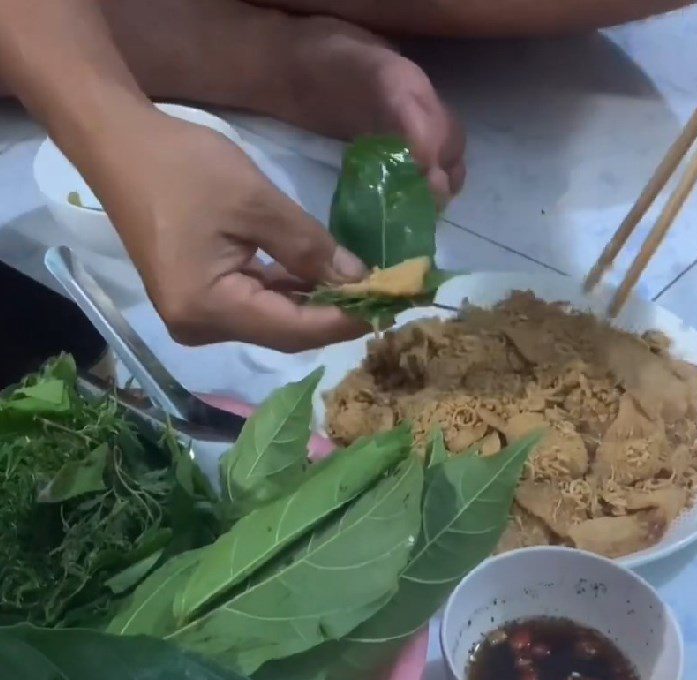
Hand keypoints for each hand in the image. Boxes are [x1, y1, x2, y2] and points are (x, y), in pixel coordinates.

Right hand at [88, 109, 368, 350]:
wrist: (120, 146)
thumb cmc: (184, 168)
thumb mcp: (256, 203)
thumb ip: (311, 248)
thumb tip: (360, 280)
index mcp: (209, 308)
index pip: (295, 329)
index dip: (346, 320)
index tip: (393, 305)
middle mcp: (200, 327)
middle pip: (285, 333)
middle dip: (335, 315)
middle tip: (385, 295)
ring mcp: (196, 319)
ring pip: (272, 322)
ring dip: (315, 305)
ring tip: (363, 287)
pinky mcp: (197, 302)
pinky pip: (254, 308)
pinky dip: (289, 295)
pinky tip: (322, 280)